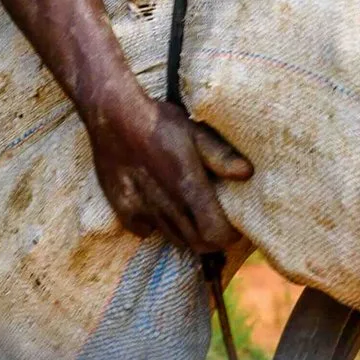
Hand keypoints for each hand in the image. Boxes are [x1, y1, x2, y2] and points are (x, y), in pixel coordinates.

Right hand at [83, 91, 252, 253]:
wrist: (112, 115)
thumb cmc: (158, 121)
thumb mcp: (195, 133)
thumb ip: (220, 156)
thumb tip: (247, 173)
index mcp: (189, 188)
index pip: (217, 235)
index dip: (229, 234)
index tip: (233, 223)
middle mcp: (167, 206)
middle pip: (198, 245)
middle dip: (211, 238)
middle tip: (215, 221)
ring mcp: (143, 210)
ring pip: (174, 239)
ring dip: (186, 233)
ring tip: (189, 211)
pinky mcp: (124, 209)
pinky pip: (146, 230)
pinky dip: (156, 225)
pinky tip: (158, 204)